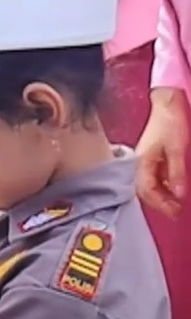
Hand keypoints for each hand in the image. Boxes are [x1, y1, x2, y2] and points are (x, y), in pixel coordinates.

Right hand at [138, 88, 188, 217]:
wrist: (166, 106)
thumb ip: (176, 172)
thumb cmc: (169, 123)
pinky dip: (163, 188)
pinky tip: (173, 191)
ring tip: (176, 206)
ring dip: (161, 197)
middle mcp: (140, 164)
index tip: (174, 212)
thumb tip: (178, 194)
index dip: (160, 203)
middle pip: (145, 191)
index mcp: (142, 162)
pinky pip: (154, 179)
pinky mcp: (152, 159)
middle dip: (160, 204)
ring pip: (149, 186)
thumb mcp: (177, 148)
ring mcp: (145, 162)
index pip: (146, 189)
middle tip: (176, 213)